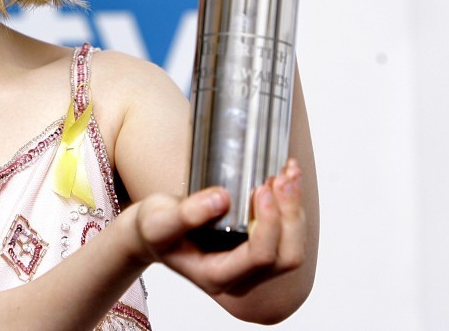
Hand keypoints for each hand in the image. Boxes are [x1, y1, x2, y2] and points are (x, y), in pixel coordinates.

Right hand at [135, 161, 306, 314]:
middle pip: (286, 256)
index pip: (259, 257)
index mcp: (218, 276)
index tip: (261, 189)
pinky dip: (292, 204)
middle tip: (281, 178)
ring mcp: (253, 265)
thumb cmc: (153, 229)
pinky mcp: (258, 246)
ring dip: (295, 208)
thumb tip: (221, 199)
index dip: (269, 224)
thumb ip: (186, 214)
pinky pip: (287, 233)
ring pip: (292, 246)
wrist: (153, 231)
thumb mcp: (158, 221)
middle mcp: (242, 277)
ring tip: (288, 171)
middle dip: (290, 215)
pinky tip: (287, 174)